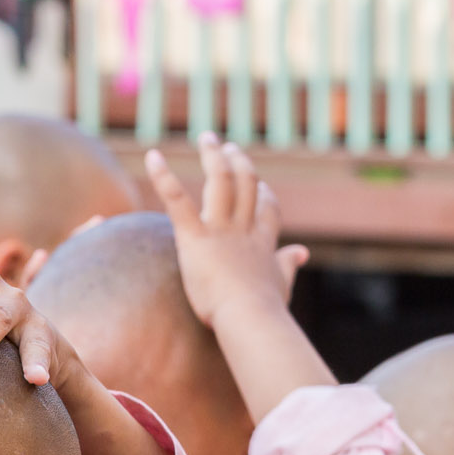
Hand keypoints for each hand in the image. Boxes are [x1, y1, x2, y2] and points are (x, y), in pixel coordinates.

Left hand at [143, 133, 308, 331]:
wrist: (250, 316)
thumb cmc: (264, 310)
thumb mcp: (281, 285)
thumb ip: (289, 266)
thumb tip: (301, 253)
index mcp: (262, 243)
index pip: (267, 210)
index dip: (264, 195)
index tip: (261, 185)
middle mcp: (243, 228)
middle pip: (245, 184)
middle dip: (237, 162)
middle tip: (227, 148)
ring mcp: (220, 229)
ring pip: (220, 180)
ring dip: (213, 156)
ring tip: (207, 138)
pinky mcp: (195, 237)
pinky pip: (177, 200)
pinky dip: (163, 176)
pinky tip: (152, 156)